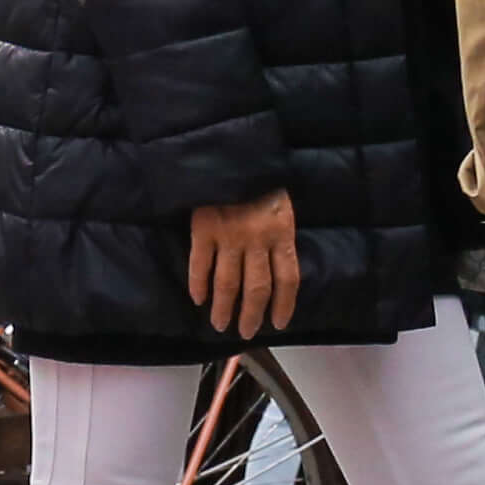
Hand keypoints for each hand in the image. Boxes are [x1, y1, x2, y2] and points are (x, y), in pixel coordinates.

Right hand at [183, 191, 301, 339]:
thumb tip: (274, 266)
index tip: (278, 323)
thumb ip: (278, 234)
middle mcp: (257, 240)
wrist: (231, 153)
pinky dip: (198, 284)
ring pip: (227, 282)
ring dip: (223, 307)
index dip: (283, 305)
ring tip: (220, 324)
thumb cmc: (260, 178)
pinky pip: (200, 263)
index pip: (287, 279)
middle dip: (251, 314)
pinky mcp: (203, 229)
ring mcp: (229, 236)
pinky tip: (197, 298)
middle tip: (245, 332)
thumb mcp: (281, 205)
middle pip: (256, 288)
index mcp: (281, 233)